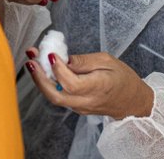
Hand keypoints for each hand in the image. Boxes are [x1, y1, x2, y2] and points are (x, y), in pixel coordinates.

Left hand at [24, 49, 153, 119]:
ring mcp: (80, 108)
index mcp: (99, 88)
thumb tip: (63, 59)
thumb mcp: (108, 61)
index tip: (50, 54)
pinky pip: (59, 97)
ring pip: (55, 98)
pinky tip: (43, 70)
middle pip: (56, 96)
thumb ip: (84, 61)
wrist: (132, 102)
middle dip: (40, 78)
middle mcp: (87, 101)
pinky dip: (48, 84)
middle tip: (31, 59)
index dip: (59, 70)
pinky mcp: (76, 108)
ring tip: (32, 61)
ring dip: (40, 80)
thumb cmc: (123, 78)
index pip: (72, 83)